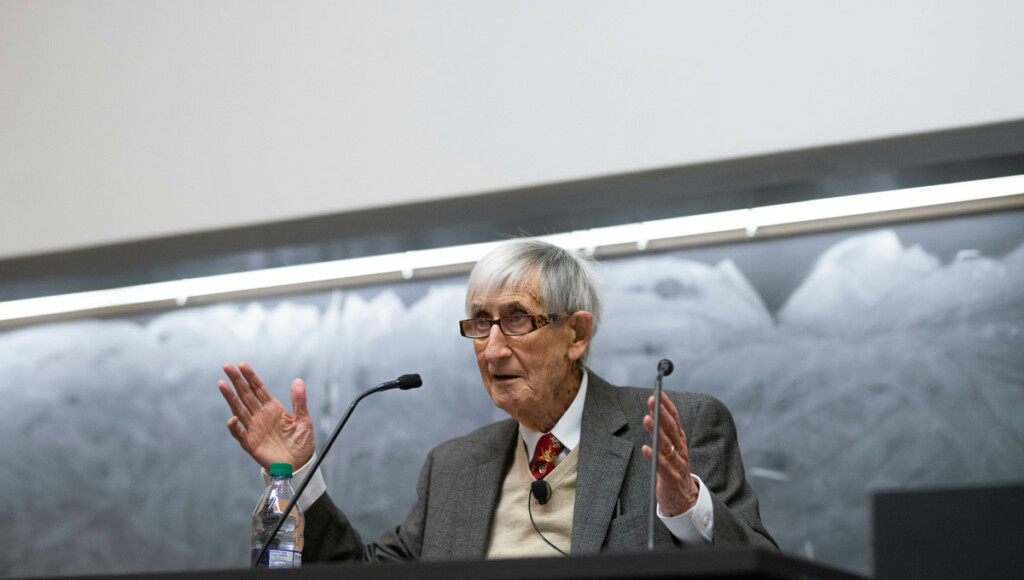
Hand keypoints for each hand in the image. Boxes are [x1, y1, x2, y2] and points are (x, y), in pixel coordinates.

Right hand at [218, 362, 314, 469]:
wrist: (298, 464)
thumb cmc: (301, 442)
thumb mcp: (303, 420)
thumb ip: (299, 401)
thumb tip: (298, 380)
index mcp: (273, 408)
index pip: (259, 389)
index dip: (250, 377)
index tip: (241, 365)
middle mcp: (260, 416)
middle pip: (246, 395)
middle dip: (236, 381)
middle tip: (227, 367)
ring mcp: (254, 429)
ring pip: (239, 410)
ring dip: (230, 398)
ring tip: (222, 384)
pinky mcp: (251, 443)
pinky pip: (239, 433)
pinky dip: (235, 426)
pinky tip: (233, 418)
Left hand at [642, 392, 698, 516]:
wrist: (684, 500)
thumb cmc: (673, 470)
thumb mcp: (671, 449)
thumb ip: (665, 433)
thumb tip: (653, 413)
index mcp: (680, 441)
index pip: (675, 419)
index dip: (667, 406)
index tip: (658, 393)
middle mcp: (680, 450)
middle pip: (671, 429)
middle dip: (662, 413)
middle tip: (652, 400)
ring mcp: (677, 464)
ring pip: (667, 445)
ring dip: (657, 431)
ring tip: (648, 419)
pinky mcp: (671, 478)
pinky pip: (662, 466)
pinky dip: (654, 456)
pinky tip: (646, 448)